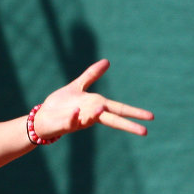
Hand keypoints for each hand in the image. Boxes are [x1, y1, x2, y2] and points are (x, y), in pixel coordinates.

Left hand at [34, 59, 152, 140]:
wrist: (42, 117)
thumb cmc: (61, 104)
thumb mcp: (77, 87)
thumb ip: (92, 75)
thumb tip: (107, 61)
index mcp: (96, 105)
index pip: (119, 109)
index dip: (134, 112)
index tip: (151, 117)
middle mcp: (90, 115)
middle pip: (112, 120)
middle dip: (127, 125)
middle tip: (144, 132)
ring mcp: (77, 120)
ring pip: (90, 120)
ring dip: (96, 115)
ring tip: (103, 108)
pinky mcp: (64, 124)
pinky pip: (70, 122)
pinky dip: (73, 118)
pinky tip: (75, 112)